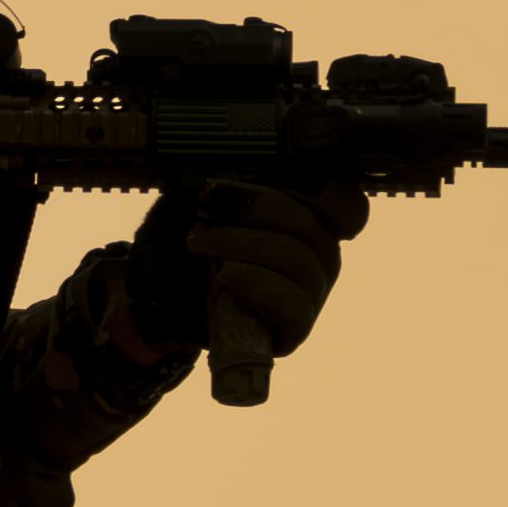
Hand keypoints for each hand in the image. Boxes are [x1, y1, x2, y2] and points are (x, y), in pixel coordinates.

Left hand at [117, 174, 364, 404]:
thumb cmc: (194, 241)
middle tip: (206, 206)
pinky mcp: (294, 331)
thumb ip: (228, 183)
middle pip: (311, 226)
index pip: (345, 203)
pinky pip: (292, 310)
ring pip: (299, 263)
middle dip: (257, 209)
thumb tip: (234, 176)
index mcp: (311, 219)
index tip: (284, 175)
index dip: (331, 189)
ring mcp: (312, 295)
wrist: (162, 297)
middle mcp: (321, 256)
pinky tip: (224, 276)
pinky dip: (256, 287)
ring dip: (243, 244)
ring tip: (199, 242)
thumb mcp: (204, 202)